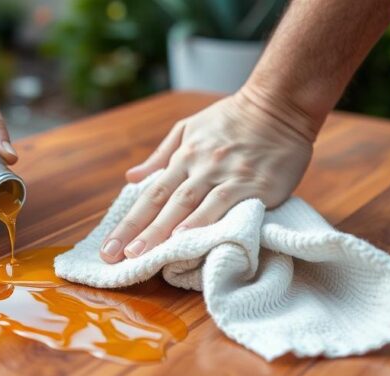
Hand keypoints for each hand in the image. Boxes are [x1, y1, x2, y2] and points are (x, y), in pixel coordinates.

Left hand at [99, 88, 316, 262]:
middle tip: (115, 257)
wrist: (280, 105)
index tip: (110, 247)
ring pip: (187, 205)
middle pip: (162, 203)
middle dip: (137, 232)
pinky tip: (187, 237)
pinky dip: (202, 220)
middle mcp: (199, 167)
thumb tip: (131, 178)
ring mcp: (224, 175)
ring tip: (143, 254)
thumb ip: (160, 155)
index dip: (129, 222)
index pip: (150, 195)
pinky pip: (222, 203)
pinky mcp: (251, 184)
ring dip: (163, 231)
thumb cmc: (233, 118)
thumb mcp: (190, 127)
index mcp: (183, 156)